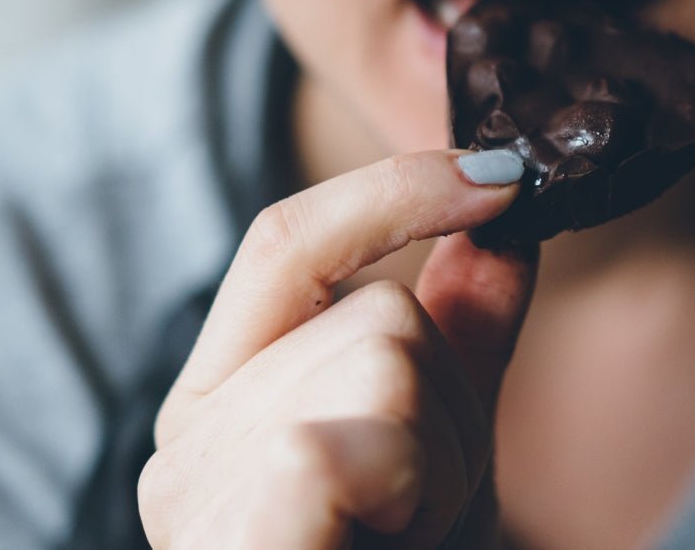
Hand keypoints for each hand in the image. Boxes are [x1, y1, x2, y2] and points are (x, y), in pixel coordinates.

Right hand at [138, 149, 536, 548]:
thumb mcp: (443, 457)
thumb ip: (460, 341)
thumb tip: (504, 214)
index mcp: (223, 403)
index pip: (287, 242)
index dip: (397, 190)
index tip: (505, 180)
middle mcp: (189, 438)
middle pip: (381, 314)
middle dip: (456, 420)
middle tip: (424, 522)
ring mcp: (195, 491)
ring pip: (389, 366)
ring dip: (447, 474)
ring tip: (404, 544)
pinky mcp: (227, 539)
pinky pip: (337, 447)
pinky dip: (405, 496)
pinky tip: (379, 543)